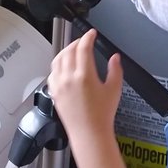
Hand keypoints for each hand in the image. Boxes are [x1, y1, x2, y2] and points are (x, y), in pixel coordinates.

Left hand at [48, 29, 122, 143]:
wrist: (89, 133)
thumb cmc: (101, 116)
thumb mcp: (114, 89)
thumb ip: (115, 70)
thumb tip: (115, 58)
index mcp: (84, 75)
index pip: (83, 47)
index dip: (88, 37)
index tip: (92, 34)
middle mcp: (69, 78)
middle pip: (69, 50)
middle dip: (77, 42)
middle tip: (84, 41)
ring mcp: (59, 85)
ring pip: (58, 59)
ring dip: (65, 51)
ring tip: (73, 50)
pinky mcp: (54, 92)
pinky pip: (52, 72)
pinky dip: (58, 65)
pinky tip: (63, 66)